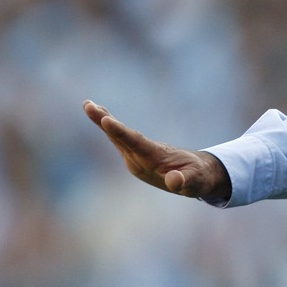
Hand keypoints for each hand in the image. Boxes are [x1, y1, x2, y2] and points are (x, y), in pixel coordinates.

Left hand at [83, 100, 230, 199]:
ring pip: (116, 137)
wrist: (193, 181)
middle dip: (103, 122)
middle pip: (119, 139)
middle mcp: (138, 161)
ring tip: (89, 105)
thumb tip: (174, 182)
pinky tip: (102, 114)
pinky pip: (120, 137)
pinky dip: (110, 125)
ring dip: (102, 120)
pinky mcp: (135, 154)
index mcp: (152, 162)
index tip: (106, 120)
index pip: (134, 145)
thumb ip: (185, 181)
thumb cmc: (197, 178)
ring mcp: (134, 158)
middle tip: (89, 106)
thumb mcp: (195, 180)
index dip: (121, 132)